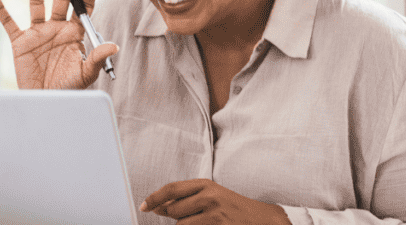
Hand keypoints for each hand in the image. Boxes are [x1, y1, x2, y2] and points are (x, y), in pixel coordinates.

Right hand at [0, 0, 117, 88]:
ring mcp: (38, 32)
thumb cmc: (69, 88)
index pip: (82, 9)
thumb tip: (114, 46)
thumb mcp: (86, 73)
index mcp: (75, 33)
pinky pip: (8, 22)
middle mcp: (57, 28)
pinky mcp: (20, 41)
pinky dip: (0, 9)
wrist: (45, 101)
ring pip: (37, 3)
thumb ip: (97, 58)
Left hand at [140, 179, 290, 224]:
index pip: (171, 189)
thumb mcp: (212, 196)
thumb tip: (159, 206)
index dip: (154, 198)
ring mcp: (214, 213)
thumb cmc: (234, 208)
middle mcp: (209, 196)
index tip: (143, 206)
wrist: (262, 219)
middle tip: (191, 217)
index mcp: (206, 184)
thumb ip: (188, 199)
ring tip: (205, 222)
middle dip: (174, 217)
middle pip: (173, 210)